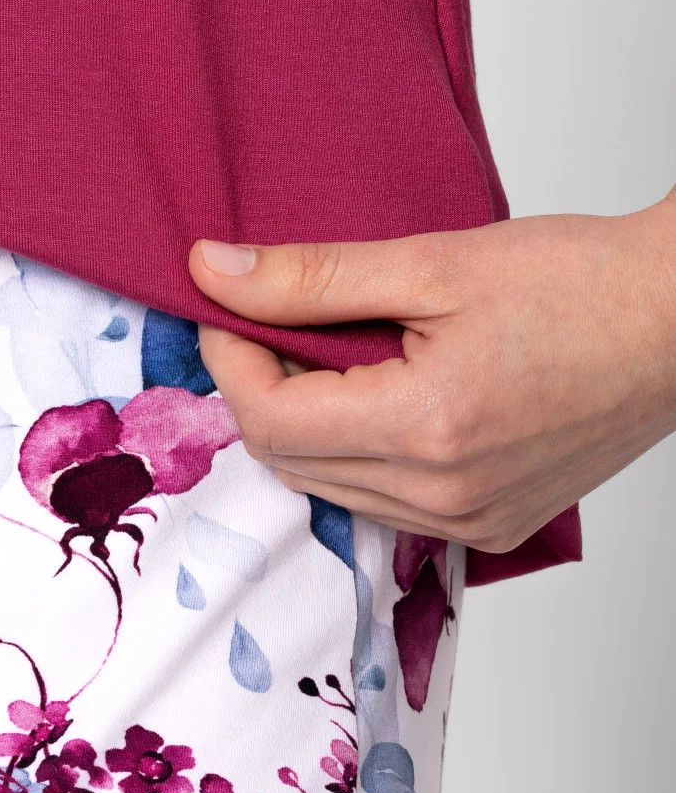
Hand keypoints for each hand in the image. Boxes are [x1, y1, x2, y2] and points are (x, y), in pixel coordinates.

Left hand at [189, 191, 675, 550]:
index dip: (230, 360)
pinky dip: (360, 458)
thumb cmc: (581, 283)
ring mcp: (468, 523)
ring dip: (310, 427)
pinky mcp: (489, 530)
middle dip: (263, 391)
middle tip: (275, 324)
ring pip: (330, 490)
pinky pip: (384, 506)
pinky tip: (385, 401)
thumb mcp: (434, 262)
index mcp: (425, 427)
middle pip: (289, 462)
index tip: (228, 308)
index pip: (269, 420)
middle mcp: (442, 495)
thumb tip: (213, 271)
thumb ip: (313, 277)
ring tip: (338, 356)